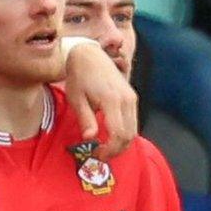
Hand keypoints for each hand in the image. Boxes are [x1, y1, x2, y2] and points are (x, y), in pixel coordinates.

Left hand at [64, 43, 137, 160]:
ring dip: (121, 143)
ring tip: (105, 147)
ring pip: (134, 130)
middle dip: (116, 150)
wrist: (89, 55)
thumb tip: (90, 138)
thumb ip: (85, 119)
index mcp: (112, 100)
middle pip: (129, 135)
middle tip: (101, 155)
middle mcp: (127, 99)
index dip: (110, 149)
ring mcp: (132, 97)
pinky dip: (124, 133)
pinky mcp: (132, 97)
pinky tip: (110, 135)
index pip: (118, 134)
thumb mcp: (76, 99)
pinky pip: (133, 121)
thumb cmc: (79, 76)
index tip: (97, 154)